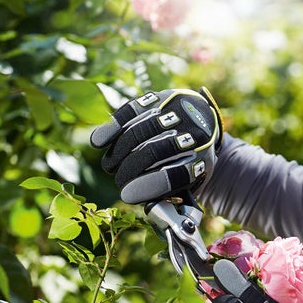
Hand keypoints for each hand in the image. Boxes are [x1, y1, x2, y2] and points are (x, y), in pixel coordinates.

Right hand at [90, 87, 222, 204]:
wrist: (203, 126)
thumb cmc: (189, 163)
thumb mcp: (190, 183)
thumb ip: (171, 196)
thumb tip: (145, 205)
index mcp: (203, 160)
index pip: (177, 175)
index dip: (150, 186)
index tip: (127, 196)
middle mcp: (193, 133)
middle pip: (154, 151)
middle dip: (129, 170)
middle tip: (119, 180)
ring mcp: (177, 112)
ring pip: (140, 131)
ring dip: (118, 152)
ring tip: (110, 166)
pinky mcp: (161, 98)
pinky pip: (132, 110)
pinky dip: (112, 126)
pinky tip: (99, 141)